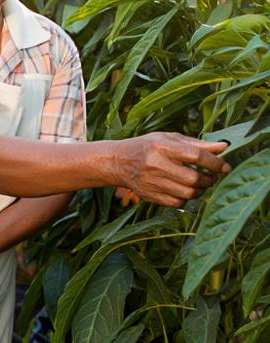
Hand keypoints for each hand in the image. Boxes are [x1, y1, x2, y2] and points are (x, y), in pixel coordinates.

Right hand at [113, 132, 229, 207]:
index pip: (195, 156)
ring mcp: (151, 181)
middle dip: (209, 180)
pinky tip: (184, 190)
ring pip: (188, 193)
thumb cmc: (148, 147)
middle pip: (193, 178)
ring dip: (200, 190)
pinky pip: (177, 203)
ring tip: (200, 184)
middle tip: (212, 177)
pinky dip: (186, 198)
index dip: (215, 163)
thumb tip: (224, 147)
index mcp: (161, 146)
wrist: (118, 162)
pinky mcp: (149, 195)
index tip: (225, 167)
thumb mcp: (169, 139)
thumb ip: (196, 144)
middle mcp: (155, 164)